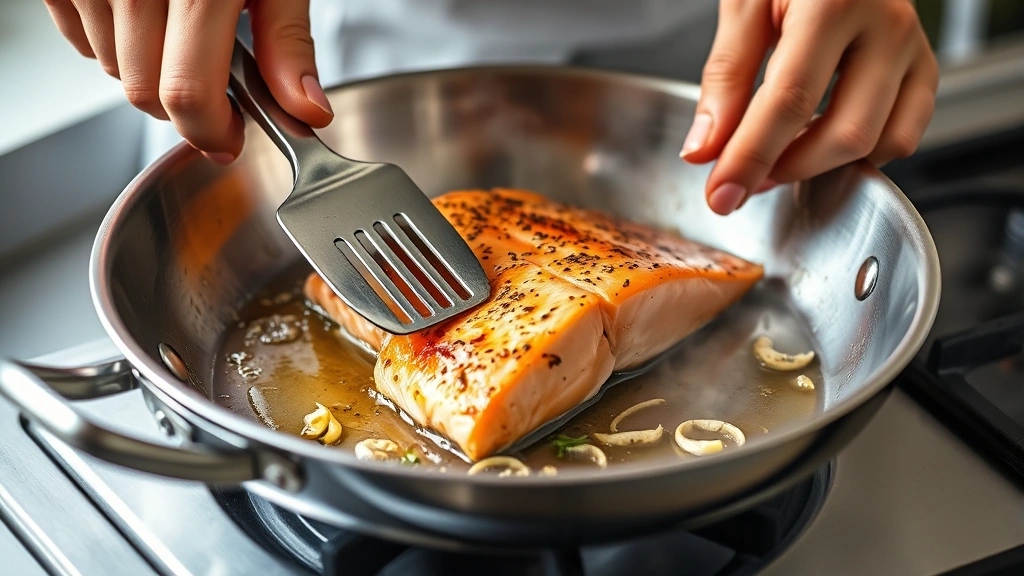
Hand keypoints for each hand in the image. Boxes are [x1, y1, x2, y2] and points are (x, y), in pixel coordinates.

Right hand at [42, 0, 333, 162]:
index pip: (187, 92)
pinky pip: (78, 33)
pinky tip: (147, 14)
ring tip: (183, 34)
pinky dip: (112, 40)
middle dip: (184, 107)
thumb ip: (288, 42)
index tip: (229, 139)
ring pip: (111, 67)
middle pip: (144, 90)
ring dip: (149, 72)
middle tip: (217, 92)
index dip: (211, 131)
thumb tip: (305, 111)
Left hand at [680, 0, 938, 214]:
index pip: (789, 104)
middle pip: (843, 134)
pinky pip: (904, 133)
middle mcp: (887, 26)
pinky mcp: (924, 66)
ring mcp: (913, 48)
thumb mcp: (744, 3)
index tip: (721, 194)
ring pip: (880, 142)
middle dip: (786, 170)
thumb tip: (705, 149)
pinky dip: (861, 155)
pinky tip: (817, 144)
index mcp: (836, 2)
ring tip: (775, 158)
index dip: (750, 158)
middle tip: (742, 179)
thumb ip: (724, 77)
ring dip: (822, 167)